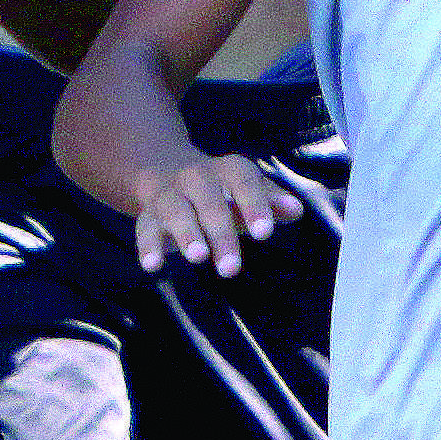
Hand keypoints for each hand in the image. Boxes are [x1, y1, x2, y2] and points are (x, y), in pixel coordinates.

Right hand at [124, 153, 296, 278]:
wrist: (166, 170)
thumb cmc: (221, 191)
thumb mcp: (248, 192)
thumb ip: (271, 201)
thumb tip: (296, 209)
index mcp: (227, 170)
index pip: (243, 181)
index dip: (254, 205)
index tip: (264, 234)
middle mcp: (196, 177)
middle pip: (209, 201)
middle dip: (221, 233)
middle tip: (232, 268)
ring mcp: (169, 195)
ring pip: (175, 211)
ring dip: (186, 233)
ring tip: (198, 258)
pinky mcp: (148, 215)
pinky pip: (144, 228)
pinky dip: (147, 246)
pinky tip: (152, 266)